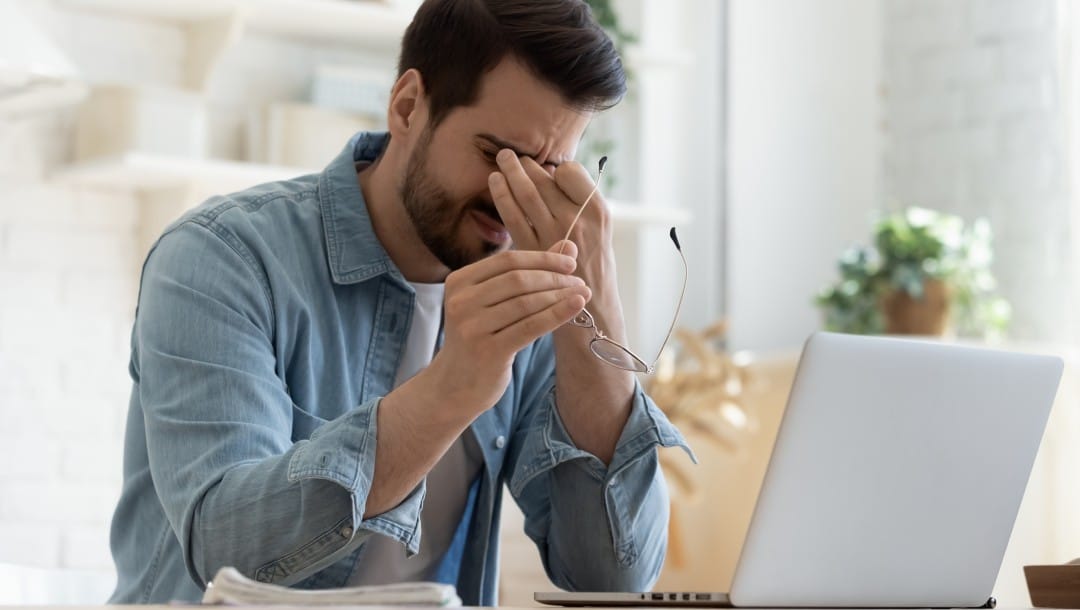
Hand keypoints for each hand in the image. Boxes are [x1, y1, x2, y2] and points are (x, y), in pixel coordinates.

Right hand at [426, 242, 590, 414]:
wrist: (456, 384)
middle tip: (579, 281)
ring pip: (526, 302)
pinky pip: (530, 326)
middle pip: (518, 279)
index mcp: (459, 281)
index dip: (543, 258)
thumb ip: (527, 273)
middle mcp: (461, 301)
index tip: (570, 262)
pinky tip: (576, 306)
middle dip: (554, 277)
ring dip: (559, 296)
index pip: (507, 260)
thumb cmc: (481, 337)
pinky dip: (557, 314)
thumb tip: (568, 246)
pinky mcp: (487, 351)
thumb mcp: (495, 302)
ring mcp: (471, 327)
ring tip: (582, 294)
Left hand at [487, 149, 614, 292]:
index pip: (570, 172)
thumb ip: (580, 204)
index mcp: (598, 211)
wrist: (592, 310)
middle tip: (511, 154)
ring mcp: (554, 235)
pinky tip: (495, 183)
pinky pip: (513, 216)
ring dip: (511, 172)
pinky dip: (502, 196)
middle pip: (545, 180)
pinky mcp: (532, 250)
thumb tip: (551, 174)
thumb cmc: (594, 267)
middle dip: (525, 164)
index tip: (548, 170)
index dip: (556, 168)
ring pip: (526, 193)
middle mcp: (577, 220)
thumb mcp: (600, 231)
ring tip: (502, 159)